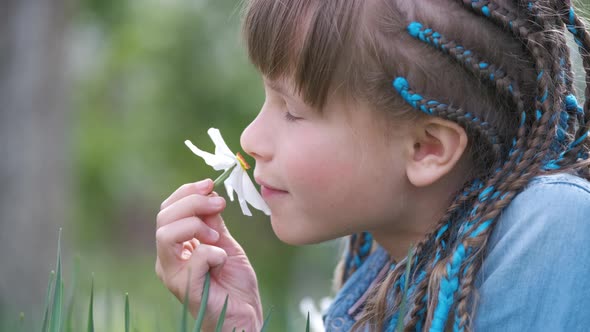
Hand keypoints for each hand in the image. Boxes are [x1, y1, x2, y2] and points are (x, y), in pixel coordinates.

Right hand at [155, 179, 262, 330]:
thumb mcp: (224, 244)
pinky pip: (193, 259)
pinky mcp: (186, 289)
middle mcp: (167, 261)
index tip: (210, 184)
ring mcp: (173, 276)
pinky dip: (212, 252)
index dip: (187, 192)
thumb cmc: (234, 285)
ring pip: (165, 235)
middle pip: (163, 218)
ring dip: (194, 225)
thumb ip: (213, 223)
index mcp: (175, 247)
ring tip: (216, 236)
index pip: (167, 210)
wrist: (244, 318)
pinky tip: (222, 260)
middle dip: (192, 203)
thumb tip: (208, 194)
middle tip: (219, 203)